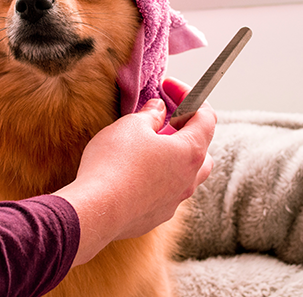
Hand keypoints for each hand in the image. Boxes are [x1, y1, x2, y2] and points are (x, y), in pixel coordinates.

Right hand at [53, 77, 215, 265]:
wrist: (97, 210)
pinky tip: (135, 175)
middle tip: (163, 120)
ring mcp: (175, 200)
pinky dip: (158, 180)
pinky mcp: (158, 216)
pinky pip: (166, 193)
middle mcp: (190, 178)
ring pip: (186, 174)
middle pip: (201, 148)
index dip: (189, 96)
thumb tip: (158, 109)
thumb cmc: (115, 164)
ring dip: (173, 158)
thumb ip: (150, 115)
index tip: (168, 88)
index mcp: (190, 151)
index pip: (205, 117)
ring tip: (149, 149)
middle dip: (185, 130)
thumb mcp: (131, 125)